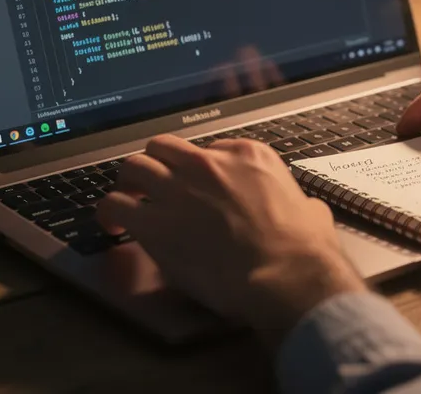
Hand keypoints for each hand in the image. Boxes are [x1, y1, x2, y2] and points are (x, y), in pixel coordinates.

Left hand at [95, 136, 365, 341]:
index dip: (198, 170)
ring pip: (133, 167)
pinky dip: (110, 213)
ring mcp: (177, 189)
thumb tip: (304, 212)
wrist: (284, 272)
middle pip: (164, 148)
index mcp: (247, 155)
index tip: (197, 188)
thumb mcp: (311, 209)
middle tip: (153, 186)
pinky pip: (116, 205)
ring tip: (127, 201)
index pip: (208, 149)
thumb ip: (297, 202)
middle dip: (156, 165)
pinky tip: (111, 226)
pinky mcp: (154, 222)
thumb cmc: (302, 247)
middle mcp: (207, 164)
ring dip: (128, 184)